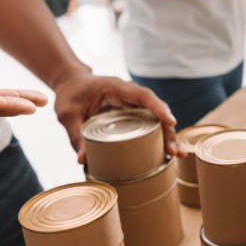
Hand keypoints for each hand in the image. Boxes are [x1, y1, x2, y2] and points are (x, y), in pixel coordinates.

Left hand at [51, 70, 179, 162]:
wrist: (70, 84)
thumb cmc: (70, 94)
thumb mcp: (68, 113)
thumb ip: (75, 134)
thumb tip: (84, 161)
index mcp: (118, 88)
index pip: (144, 96)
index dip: (158, 108)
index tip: (171, 122)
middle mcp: (130, 96)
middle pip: (156, 111)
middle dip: (168, 130)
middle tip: (175, 151)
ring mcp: (133, 106)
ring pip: (156, 120)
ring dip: (167, 136)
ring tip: (177, 155)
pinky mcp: (131, 116)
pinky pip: (148, 125)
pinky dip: (158, 138)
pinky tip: (166, 154)